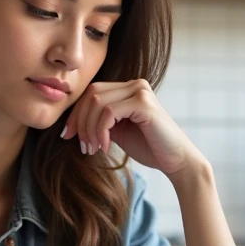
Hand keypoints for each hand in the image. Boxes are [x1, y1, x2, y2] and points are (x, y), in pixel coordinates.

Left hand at [61, 79, 203, 176]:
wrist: (176, 161)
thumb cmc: (148, 147)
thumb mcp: (117, 131)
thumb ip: (99, 121)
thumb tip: (72, 122)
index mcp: (128, 88)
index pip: (92, 92)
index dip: (76, 114)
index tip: (68, 136)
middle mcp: (135, 84)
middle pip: (91, 94)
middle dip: (79, 121)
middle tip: (81, 146)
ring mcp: (140, 91)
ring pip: (97, 102)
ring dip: (89, 129)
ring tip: (93, 149)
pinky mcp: (144, 103)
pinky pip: (108, 112)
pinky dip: (101, 131)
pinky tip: (105, 147)